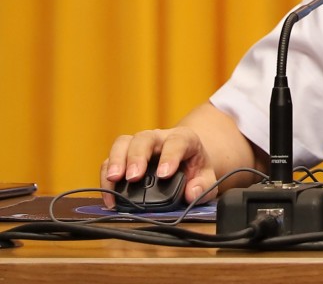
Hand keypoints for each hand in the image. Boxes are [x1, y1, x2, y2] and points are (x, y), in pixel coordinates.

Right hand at [101, 127, 216, 208]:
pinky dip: (106, 176)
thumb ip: (203, 186)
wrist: (185, 162)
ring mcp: (139, 146)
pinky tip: (109, 196)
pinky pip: (110, 161)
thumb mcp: (206, 178)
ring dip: (116, 161)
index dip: (170, 156)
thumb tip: (191, 193)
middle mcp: (159, 138)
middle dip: (137, 156)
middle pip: (144, 138)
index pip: (177, 142)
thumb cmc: (195, 169)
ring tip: (114, 179)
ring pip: (123, 143)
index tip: (164, 174)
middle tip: (133, 177)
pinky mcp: (123, 157)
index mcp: (184, 139)